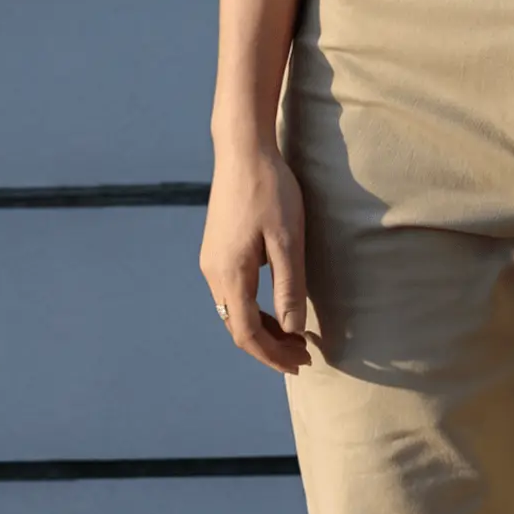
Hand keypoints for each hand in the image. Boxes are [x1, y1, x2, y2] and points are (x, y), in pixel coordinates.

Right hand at [201, 144, 313, 374]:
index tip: (300, 364)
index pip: (247, 334)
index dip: (272, 355)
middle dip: (269, 346)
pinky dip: (253, 307)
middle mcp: (213, 272)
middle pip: (237, 327)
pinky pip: (232, 291)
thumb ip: (289, 285)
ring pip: (233, 310)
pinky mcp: (216, 247)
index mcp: (230, 274)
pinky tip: (273, 303)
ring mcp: (211, 259)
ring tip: (291, 335)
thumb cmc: (270, 190)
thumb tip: (291, 329)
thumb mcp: (287, 239)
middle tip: (302, 355)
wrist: (242, 149)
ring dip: (261, 327)